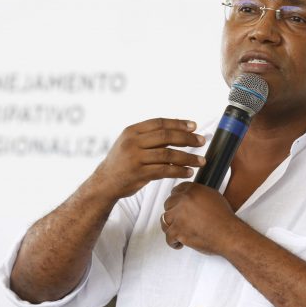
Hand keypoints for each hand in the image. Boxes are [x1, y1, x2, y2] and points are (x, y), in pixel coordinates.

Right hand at [90, 118, 205, 201]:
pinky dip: (179, 171)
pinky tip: (189, 172)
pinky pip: (164, 171)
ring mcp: (135, 158)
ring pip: (168, 155)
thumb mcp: (130, 142)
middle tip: (201, 141)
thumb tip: (178, 130)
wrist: (104, 183)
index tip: (193, 126)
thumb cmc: (122, 162)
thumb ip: (149, 137)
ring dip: (188, 157)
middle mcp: (132, 142)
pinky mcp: (139, 174)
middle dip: (187, 138)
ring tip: (201, 160)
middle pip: (166, 136)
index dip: (178, 123)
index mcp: (132, 131)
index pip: (159, 123)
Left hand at [160, 182, 241, 254]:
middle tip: (179, 219)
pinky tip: (179, 242)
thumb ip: (199, 194)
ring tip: (178, 231)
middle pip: (168, 204)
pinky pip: (168, 237)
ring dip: (171, 226)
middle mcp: (184, 201)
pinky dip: (173, 242)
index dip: (176, 198)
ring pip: (165, 219)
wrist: (228, 234)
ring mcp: (179, 216)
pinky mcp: (178, 231)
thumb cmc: (224, 218)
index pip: (176, 190)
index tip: (177, 204)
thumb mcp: (214, 197)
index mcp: (193, 190)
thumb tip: (191, 196)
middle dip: (173, 212)